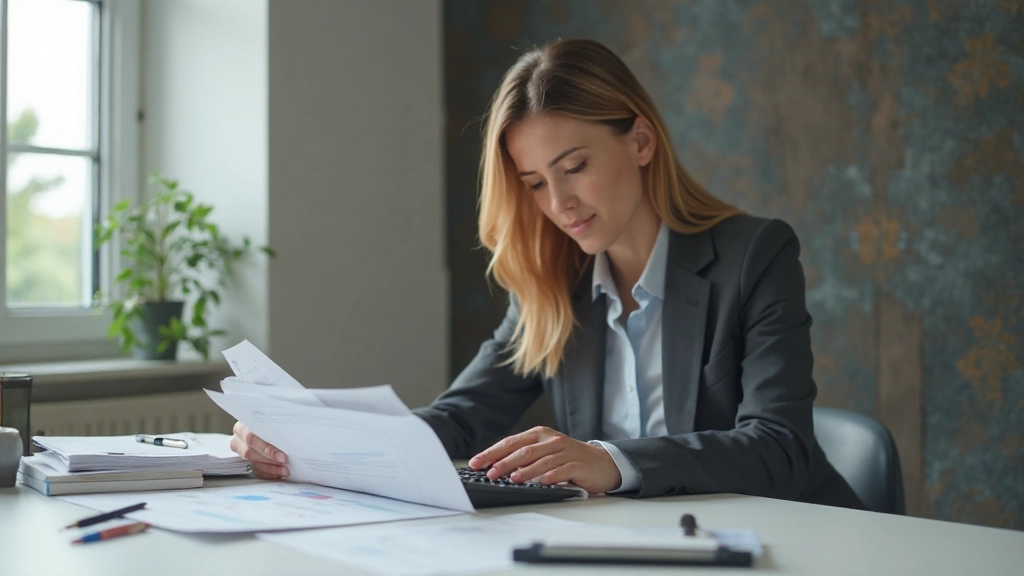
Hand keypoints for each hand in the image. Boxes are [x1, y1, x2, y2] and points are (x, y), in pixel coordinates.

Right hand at [229, 421, 289, 479]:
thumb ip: (276, 426)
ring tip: (284, 470)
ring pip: (253, 463)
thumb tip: (291, 434)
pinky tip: (279, 473)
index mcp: (242, 426)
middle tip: (284, 461)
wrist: (266, 426)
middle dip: (269, 459)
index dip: (265, 448)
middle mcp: (239, 439)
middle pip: (250, 452)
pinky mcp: (246, 461)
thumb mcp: (271, 418)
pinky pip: (256, 471)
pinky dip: (269, 473)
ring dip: (270, 468)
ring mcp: (241, 451)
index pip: (250, 437)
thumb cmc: (269, 419)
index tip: (281, 455)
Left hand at [467, 426, 621, 493]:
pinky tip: (542, 482)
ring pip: (542, 460)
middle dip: (504, 462)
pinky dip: (552, 475)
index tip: (476, 463)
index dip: (492, 452)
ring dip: (526, 470)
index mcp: (539, 435)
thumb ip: (524, 457)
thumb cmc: (568, 458)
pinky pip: (563, 469)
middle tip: (490, 473)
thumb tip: (496, 467)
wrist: (602, 462)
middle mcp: (551, 440)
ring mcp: (565, 451)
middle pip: (524, 450)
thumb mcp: (544, 453)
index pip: (511, 442)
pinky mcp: (578, 464)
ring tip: (513, 479)